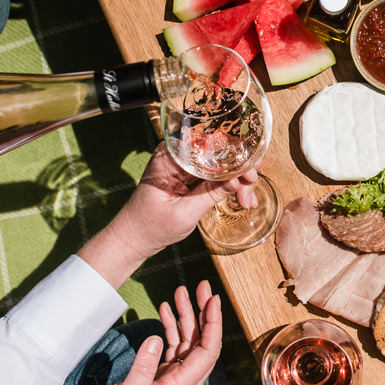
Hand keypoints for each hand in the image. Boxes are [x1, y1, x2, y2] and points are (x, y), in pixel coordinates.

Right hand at [86, 280, 223, 384]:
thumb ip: (142, 369)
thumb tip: (156, 338)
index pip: (207, 351)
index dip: (212, 324)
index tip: (212, 300)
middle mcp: (184, 382)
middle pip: (203, 342)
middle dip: (204, 312)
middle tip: (200, 286)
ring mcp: (175, 378)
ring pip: (189, 341)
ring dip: (187, 316)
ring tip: (181, 291)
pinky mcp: (164, 376)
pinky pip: (175, 347)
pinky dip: (173, 327)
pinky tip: (166, 311)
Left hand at [113, 145, 258, 256]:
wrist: (134, 238)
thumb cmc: (151, 226)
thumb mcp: (184, 213)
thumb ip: (211, 194)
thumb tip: (238, 179)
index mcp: (171, 156)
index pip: (211, 147)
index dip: (235, 159)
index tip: (250, 176)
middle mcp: (178, 154)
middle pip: (220, 152)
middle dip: (240, 172)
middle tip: (249, 193)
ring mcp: (184, 163)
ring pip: (222, 163)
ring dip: (238, 180)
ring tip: (246, 201)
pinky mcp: (189, 174)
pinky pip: (215, 173)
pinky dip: (229, 184)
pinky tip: (240, 197)